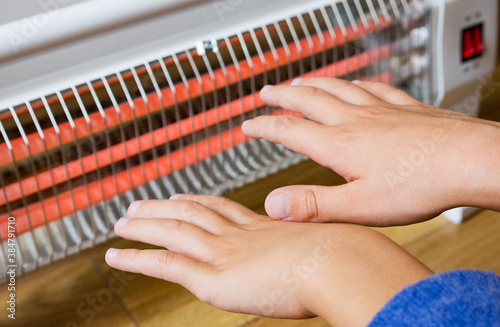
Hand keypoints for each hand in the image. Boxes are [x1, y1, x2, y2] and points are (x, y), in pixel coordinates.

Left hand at [105, 196, 431, 326]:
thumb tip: (333, 254)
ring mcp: (223, 252)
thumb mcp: (329, 246)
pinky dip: (137, 258)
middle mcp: (238, 234)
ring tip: (121, 222)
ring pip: (172, 231)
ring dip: (143, 225)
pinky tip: (116, 256)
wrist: (341, 262)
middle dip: (163, 207)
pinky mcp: (214, 277)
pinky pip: (166, 264)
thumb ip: (317, 249)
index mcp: (263, 227)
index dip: (199, 202)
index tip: (184, 197)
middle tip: (140, 204)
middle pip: (191, 213)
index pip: (222, 209)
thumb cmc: (345, 257)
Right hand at [242, 78, 499, 225]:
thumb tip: (273, 205)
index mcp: (340, 145)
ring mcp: (381, 111)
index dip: (264, 126)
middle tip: (267, 92)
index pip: (289, 130)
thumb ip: (314, 205)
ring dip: (315, 84)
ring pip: (339, 88)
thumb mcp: (360, 206)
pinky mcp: (405, 108)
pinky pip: (375, 88)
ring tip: (302, 82)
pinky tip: (357, 83)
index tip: (247, 125)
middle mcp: (356, 121)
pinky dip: (357, 83)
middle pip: (310, 100)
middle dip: (283, 96)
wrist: (471, 161)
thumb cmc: (421, 185)